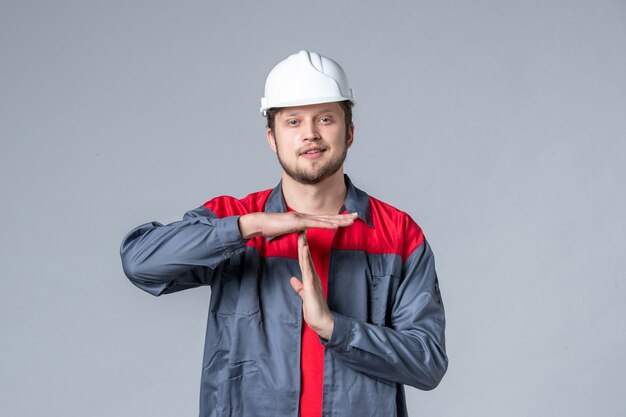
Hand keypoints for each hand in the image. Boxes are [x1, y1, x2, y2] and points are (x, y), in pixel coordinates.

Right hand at [238, 211, 356, 239]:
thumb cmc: (270, 227)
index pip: (324, 219)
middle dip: (344, 217)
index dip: (337, 218)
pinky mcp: (298, 223)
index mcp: (303, 219)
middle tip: (358, 215)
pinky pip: (315, 224)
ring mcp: (302, 218)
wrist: (259, 223)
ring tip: (352, 220)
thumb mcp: (287, 230)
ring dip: (340, 220)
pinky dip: (327, 224)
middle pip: (328, 217)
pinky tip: (336, 225)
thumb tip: (302, 232)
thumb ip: (296, 230)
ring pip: (325, 219)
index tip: (349, 218)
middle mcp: (305, 216)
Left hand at [289, 232, 333, 339]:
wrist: (322, 321)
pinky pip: (308, 268)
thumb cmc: (314, 310)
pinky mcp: (311, 284)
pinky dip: (305, 258)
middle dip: (303, 242)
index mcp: (310, 278)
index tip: (299, 236)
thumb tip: (293, 280)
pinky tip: (304, 248)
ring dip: (304, 246)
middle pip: (305, 256)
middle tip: (302, 228)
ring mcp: (312, 279)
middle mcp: (312, 276)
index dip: (301, 248)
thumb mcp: (304, 296)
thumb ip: (299, 287)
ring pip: (307, 259)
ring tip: (302, 234)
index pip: (304, 260)